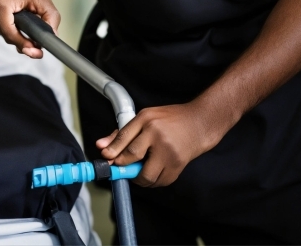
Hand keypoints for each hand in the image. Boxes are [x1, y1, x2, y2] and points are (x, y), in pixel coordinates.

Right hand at [0, 0, 60, 58]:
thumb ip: (50, 17)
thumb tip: (52, 35)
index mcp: (1, 3)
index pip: (9, 31)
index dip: (23, 43)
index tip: (35, 50)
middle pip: (6, 35)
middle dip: (22, 43)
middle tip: (36, 49)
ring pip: (3, 34)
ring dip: (16, 38)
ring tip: (29, 40)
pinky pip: (0, 29)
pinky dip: (11, 32)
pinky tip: (20, 31)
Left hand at [95, 102, 223, 187]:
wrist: (199, 123)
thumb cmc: (170, 119)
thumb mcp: (146, 117)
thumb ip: (123, 132)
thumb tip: (101, 146)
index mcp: (147, 119)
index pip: (124, 137)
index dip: (111, 151)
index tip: (105, 159)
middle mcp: (157, 134)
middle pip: (132, 157)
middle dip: (123, 166)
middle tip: (122, 168)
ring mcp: (168, 151)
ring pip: (145, 176)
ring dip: (139, 177)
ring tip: (141, 168)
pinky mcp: (177, 165)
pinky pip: (159, 182)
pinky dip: (153, 180)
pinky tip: (155, 170)